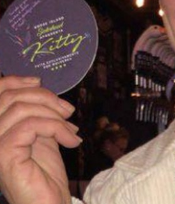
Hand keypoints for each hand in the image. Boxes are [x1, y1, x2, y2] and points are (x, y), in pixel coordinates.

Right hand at [0, 76, 81, 203]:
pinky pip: (30, 125)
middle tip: (68, 111)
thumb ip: (36, 111)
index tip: (40, 80)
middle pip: (11, 97)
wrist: (50, 202)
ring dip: (55, 115)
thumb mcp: (41, 132)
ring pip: (22, 109)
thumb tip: (38, 84)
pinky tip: (71, 141)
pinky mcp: (3, 155)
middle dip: (45, 97)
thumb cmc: (45, 172)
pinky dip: (57, 128)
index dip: (16, 81)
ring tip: (71, 130)